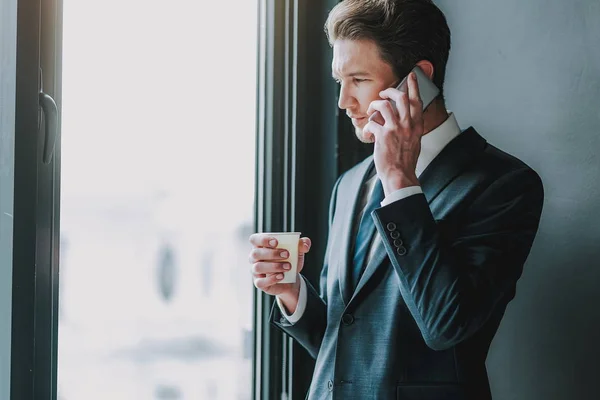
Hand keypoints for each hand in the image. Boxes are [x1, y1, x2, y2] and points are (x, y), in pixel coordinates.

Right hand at [248, 233, 310, 298]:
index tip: (276, 242)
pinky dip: (271, 279)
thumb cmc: (289, 260)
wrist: (290, 279)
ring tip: (288, 267)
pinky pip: (260, 282)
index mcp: (261, 245)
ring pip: (258, 267)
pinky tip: (282, 276)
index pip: (254, 239)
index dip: (263, 239)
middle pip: (255, 253)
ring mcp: (255, 270)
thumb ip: (301, 244)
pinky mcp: (259, 282)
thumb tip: (305, 244)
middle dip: (272, 253)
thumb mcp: (297, 251)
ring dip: (274, 266)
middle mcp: (255, 257)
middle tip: (287, 254)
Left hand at [363, 72, 423, 194]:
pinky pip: (372, 122)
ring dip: (375, 105)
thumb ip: (411, 128)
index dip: (414, 86)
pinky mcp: (383, 136)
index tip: (412, 75)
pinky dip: (367, 127)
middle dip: (390, 91)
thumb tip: (404, 119)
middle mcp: (408, 125)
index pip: (417, 101)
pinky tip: (368, 134)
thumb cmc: (405, 161)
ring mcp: (395, 129)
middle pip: (401, 97)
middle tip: (383, 93)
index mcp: (417, 126)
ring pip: (385, 105)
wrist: (400, 175)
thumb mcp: (415, 142)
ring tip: (371, 110)